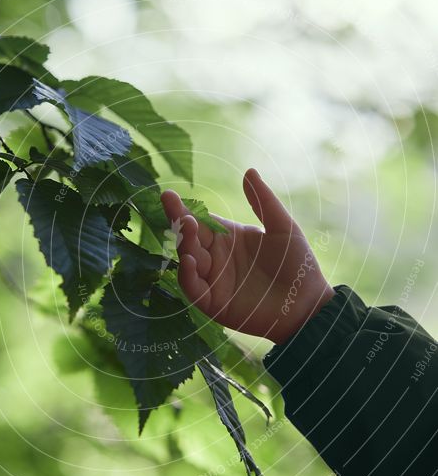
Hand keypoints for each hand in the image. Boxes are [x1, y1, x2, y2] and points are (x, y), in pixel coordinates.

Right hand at [161, 169, 334, 344]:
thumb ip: (263, 201)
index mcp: (227, 238)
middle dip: (181, 224)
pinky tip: (190, 260)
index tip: (168, 195)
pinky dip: (186, 276)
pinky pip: (193, 288)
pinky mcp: (213, 304)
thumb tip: (248, 171)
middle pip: (188, 239)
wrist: (307, 304)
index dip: (182, 209)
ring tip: (188, 229)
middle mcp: (215, 258)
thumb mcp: (282, 227)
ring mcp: (213, 281)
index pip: (198, 220)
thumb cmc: (297, 265)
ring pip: (188, 261)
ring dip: (184, 245)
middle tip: (181, 214)